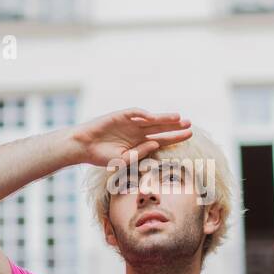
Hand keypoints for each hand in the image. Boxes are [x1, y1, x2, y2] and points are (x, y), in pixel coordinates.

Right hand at [71, 108, 191, 168]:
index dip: (175, 138)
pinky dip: (143, 114)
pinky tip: (153, 117)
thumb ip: (139, 153)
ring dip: (164, 118)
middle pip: (160, 127)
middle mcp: (137, 131)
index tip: (189, 136)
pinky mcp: (119, 115)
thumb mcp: (123, 160)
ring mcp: (129, 123)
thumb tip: (155, 142)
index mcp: (140, 143)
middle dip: (174, 126)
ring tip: (178, 118)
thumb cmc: (102, 156)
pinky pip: (134, 113)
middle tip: (190, 125)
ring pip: (150, 119)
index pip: (162, 139)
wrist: (83, 147)